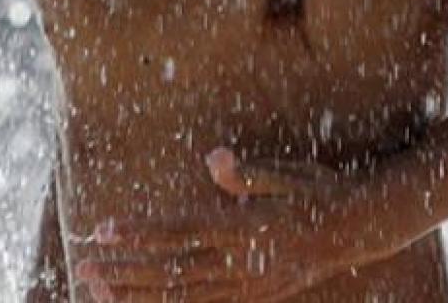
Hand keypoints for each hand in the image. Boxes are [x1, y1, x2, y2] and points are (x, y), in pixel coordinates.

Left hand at [73, 148, 392, 301]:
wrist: (362, 230)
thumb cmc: (319, 191)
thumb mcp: (288, 175)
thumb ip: (249, 174)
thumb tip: (214, 158)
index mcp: (246, 229)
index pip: (180, 233)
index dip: (140, 234)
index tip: (103, 230)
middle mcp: (244, 264)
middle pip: (173, 271)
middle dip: (125, 271)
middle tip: (85, 264)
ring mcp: (250, 287)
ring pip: (184, 297)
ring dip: (139, 294)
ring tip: (100, 290)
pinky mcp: (257, 297)